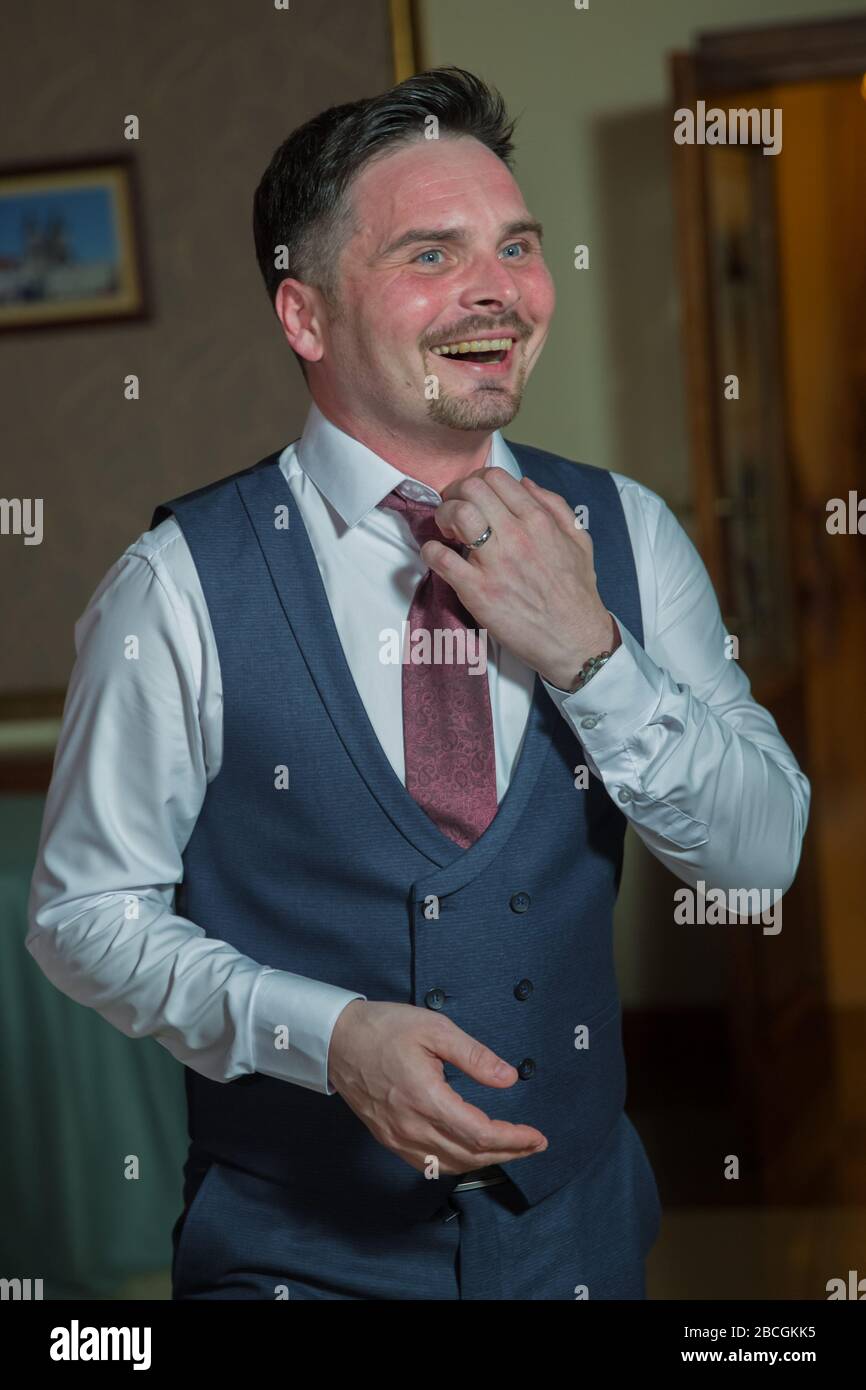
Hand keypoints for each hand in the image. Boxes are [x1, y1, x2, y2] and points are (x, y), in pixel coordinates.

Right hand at [328, 1000, 547, 1175]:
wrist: (336, 1040)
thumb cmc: (383, 1029)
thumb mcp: (435, 1029)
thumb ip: (474, 1056)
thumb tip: (508, 1078)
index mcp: (426, 1099)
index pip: (480, 1134)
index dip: (513, 1139)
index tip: (536, 1136)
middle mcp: (411, 1126)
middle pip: (469, 1156)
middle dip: (508, 1154)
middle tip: (532, 1145)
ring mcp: (397, 1137)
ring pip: (449, 1165)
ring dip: (483, 1162)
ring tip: (508, 1149)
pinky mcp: (388, 1138)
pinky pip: (427, 1164)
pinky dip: (455, 1163)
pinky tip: (469, 1152)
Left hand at [427, 467, 616, 691]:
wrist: (575, 640)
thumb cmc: (577, 593)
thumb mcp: (578, 540)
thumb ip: (554, 506)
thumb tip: (525, 483)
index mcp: (539, 521)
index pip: (495, 477)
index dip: (475, 481)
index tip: (471, 497)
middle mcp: (516, 536)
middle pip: (471, 488)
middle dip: (454, 493)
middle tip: (453, 510)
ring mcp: (495, 563)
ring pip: (457, 514)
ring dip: (443, 516)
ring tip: (446, 531)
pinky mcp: (478, 592)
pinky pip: (442, 559)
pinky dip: (431, 552)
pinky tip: (436, 556)